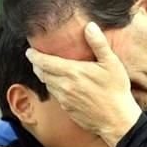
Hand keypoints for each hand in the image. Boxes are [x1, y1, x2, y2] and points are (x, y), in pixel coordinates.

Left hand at [26, 22, 141, 146]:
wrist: (116, 120)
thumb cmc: (116, 90)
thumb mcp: (111, 63)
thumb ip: (98, 44)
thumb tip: (90, 26)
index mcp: (72, 72)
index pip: (44, 62)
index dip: (34, 56)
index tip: (29, 51)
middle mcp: (64, 86)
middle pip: (42, 73)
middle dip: (37, 65)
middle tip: (36, 59)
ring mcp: (64, 99)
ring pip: (47, 85)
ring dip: (45, 77)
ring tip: (47, 70)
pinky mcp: (67, 109)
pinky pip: (56, 96)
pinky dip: (54, 88)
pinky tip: (62, 86)